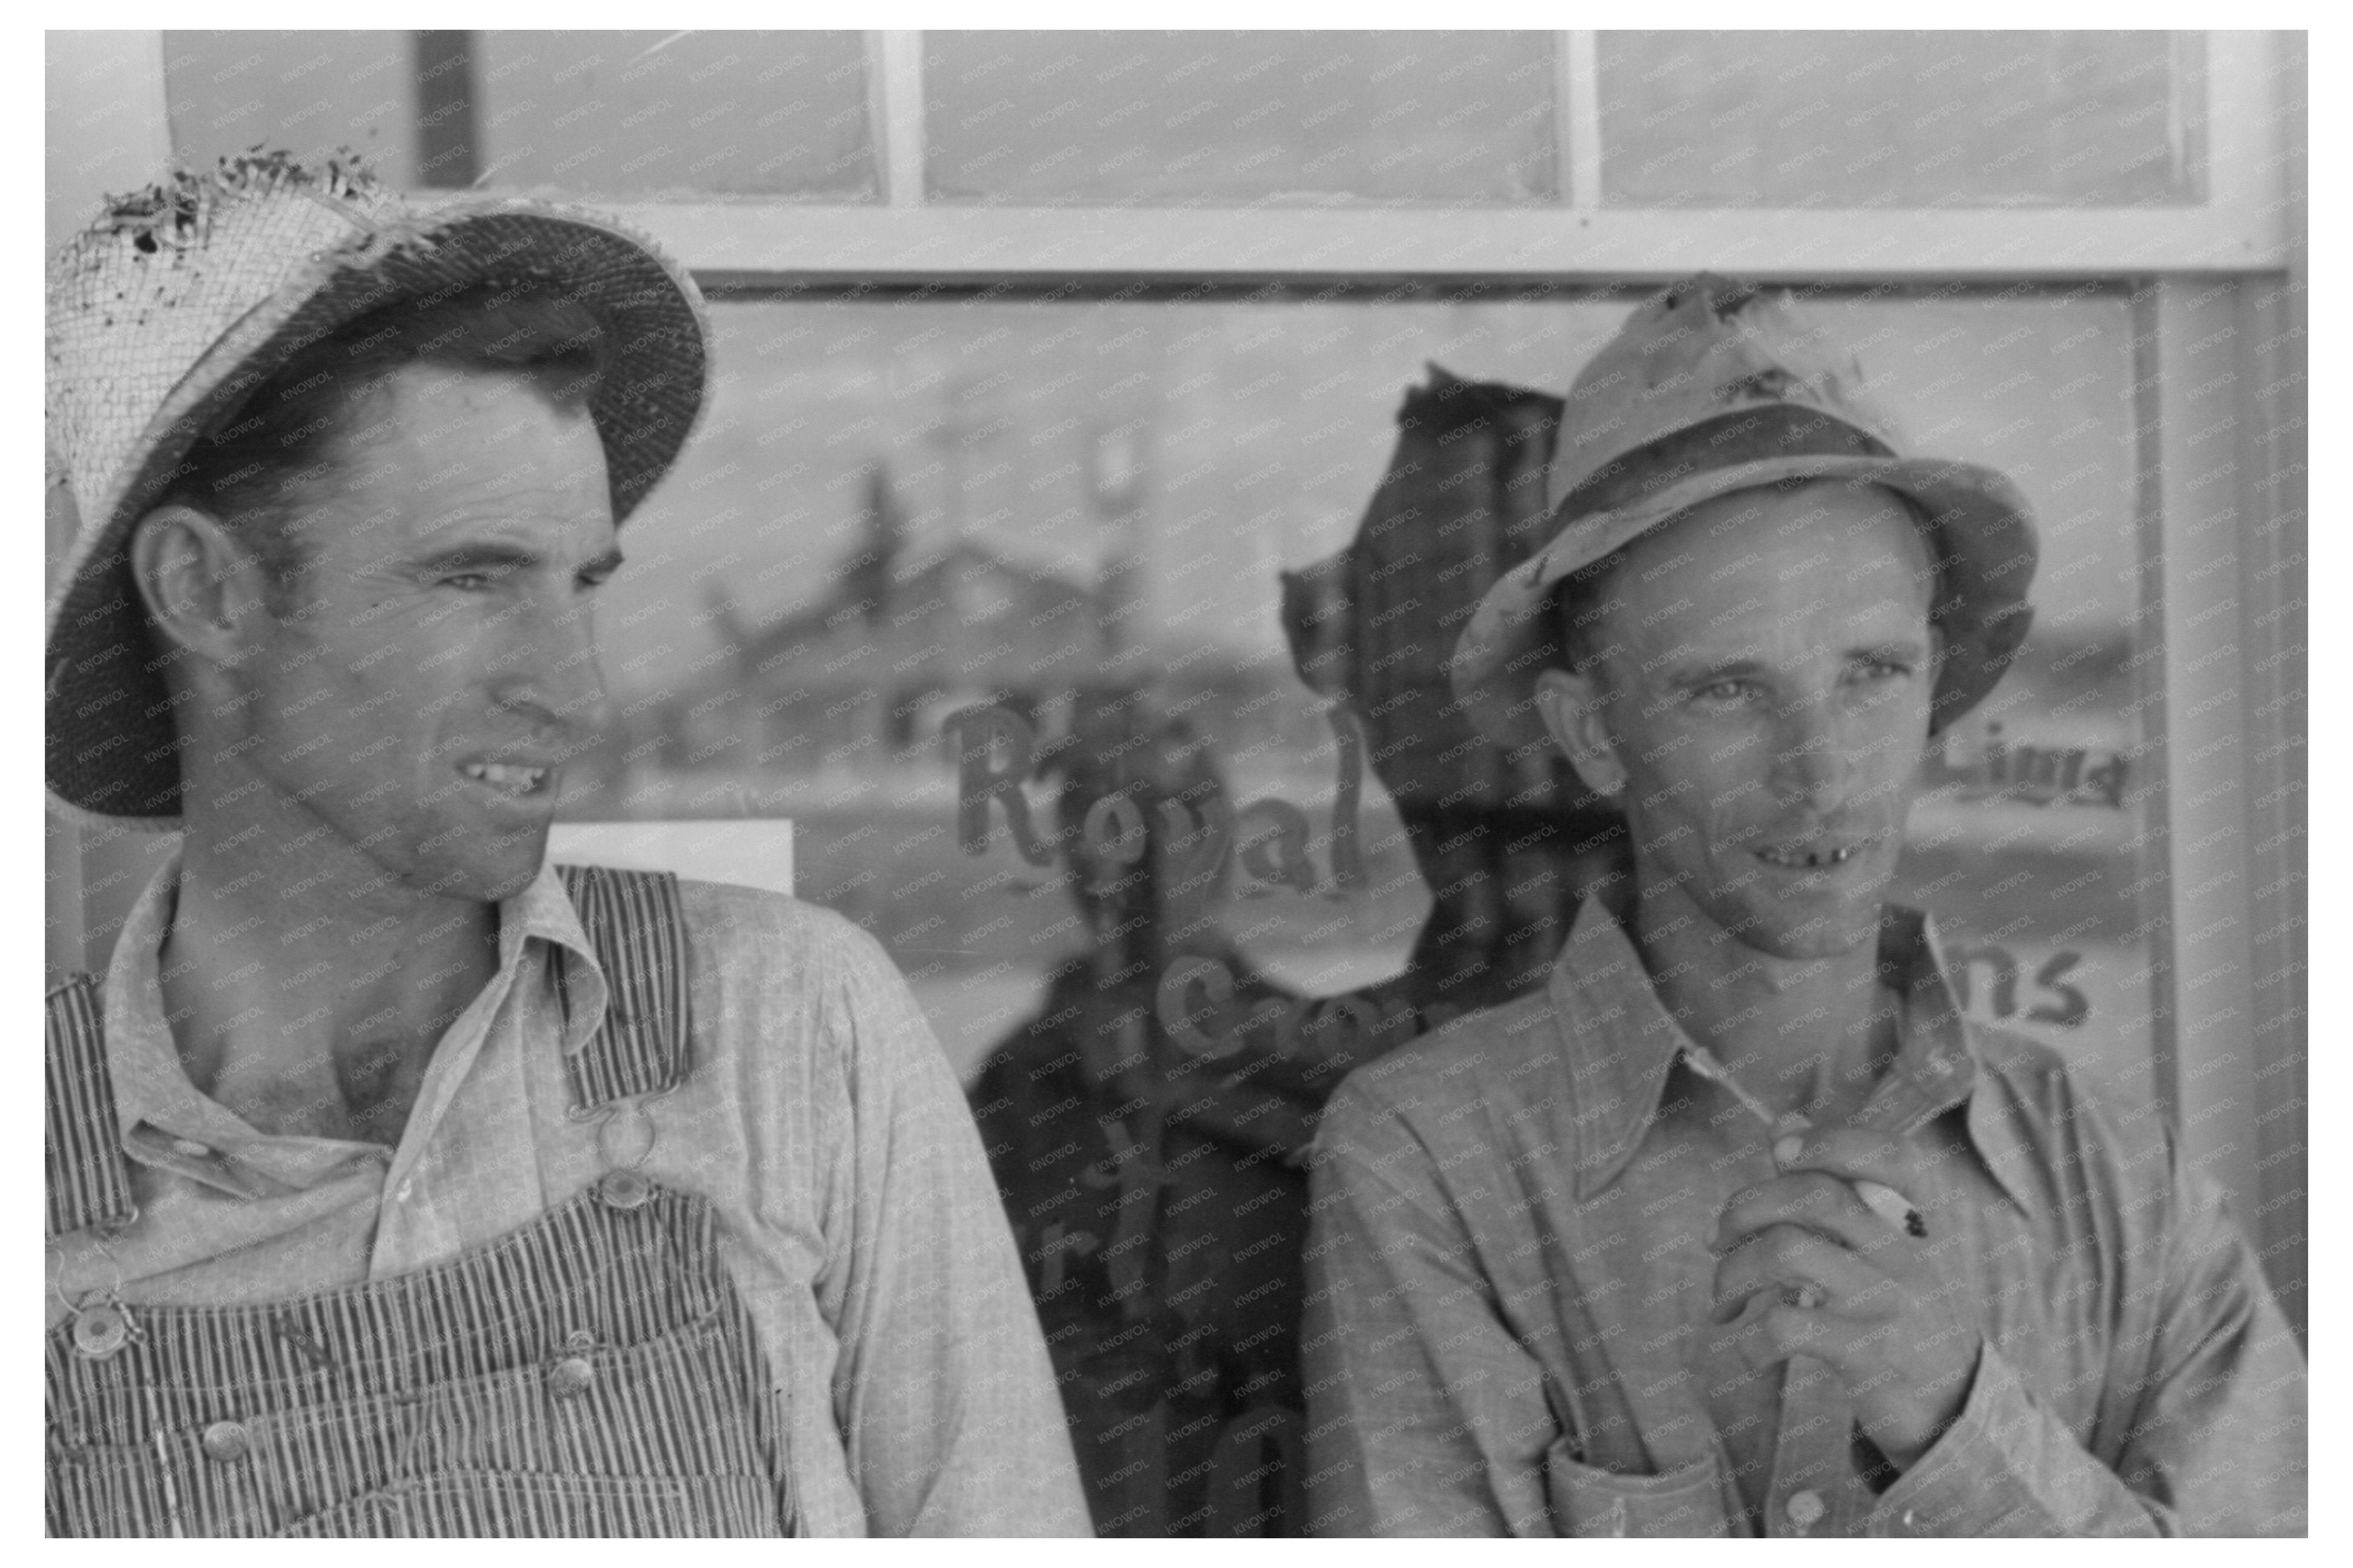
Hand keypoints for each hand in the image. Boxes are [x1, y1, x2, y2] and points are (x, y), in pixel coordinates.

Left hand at [1707, 1127, 1982, 1470]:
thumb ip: (1835, 1187)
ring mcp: (1889, 1304)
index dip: (1830, 1140)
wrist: (1957, 1412)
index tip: (1781, 1152)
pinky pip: (1787, 1327)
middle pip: (1814, 1195)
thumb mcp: (1885, 1251)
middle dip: (1744, 1207)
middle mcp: (1908, 1255)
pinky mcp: (1868, 1356)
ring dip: (1733, 1271)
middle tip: (1717, 1240)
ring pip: (1787, 1250)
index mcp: (1916, 1223)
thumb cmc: (1902, 1316)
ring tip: (1725, 1299)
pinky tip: (1748, 1348)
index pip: (1889, 1154)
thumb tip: (1785, 1123)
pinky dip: (1749, 1337)